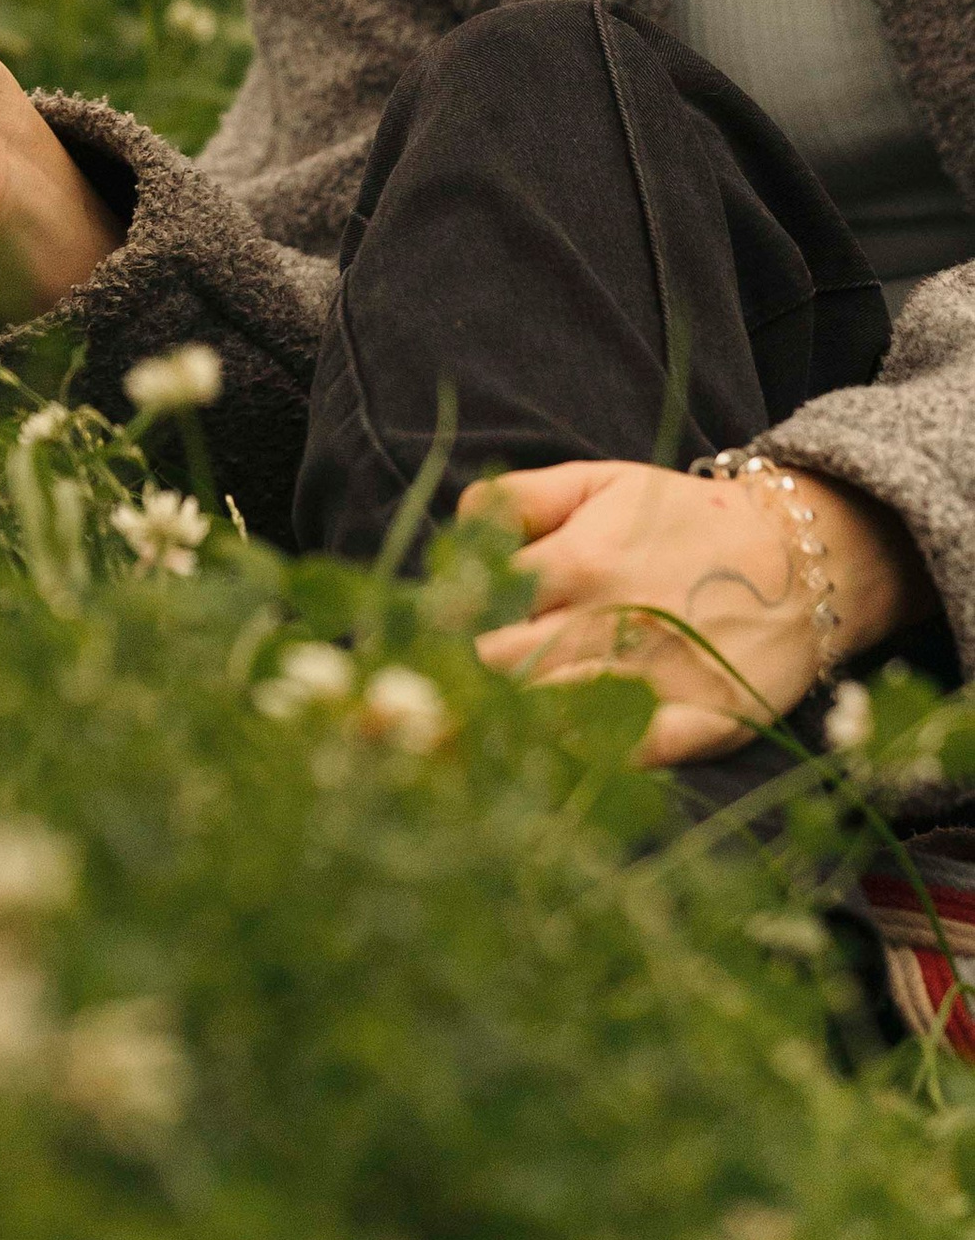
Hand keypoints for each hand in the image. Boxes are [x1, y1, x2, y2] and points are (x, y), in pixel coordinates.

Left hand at [464, 457, 931, 765]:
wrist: (803, 560)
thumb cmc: (686, 521)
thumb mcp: (601, 481)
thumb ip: (519, 498)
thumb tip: (456, 530)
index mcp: (577, 561)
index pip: (474, 602)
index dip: (448, 616)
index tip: (435, 630)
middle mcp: (608, 624)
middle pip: (498, 667)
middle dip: (468, 672)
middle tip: (454, 681)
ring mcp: (653, 681)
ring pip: (546, 717)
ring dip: (509, 719)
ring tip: (488, 721)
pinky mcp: (696, 727)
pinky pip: (619, 757)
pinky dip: (579, 758)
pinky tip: (554, 752)